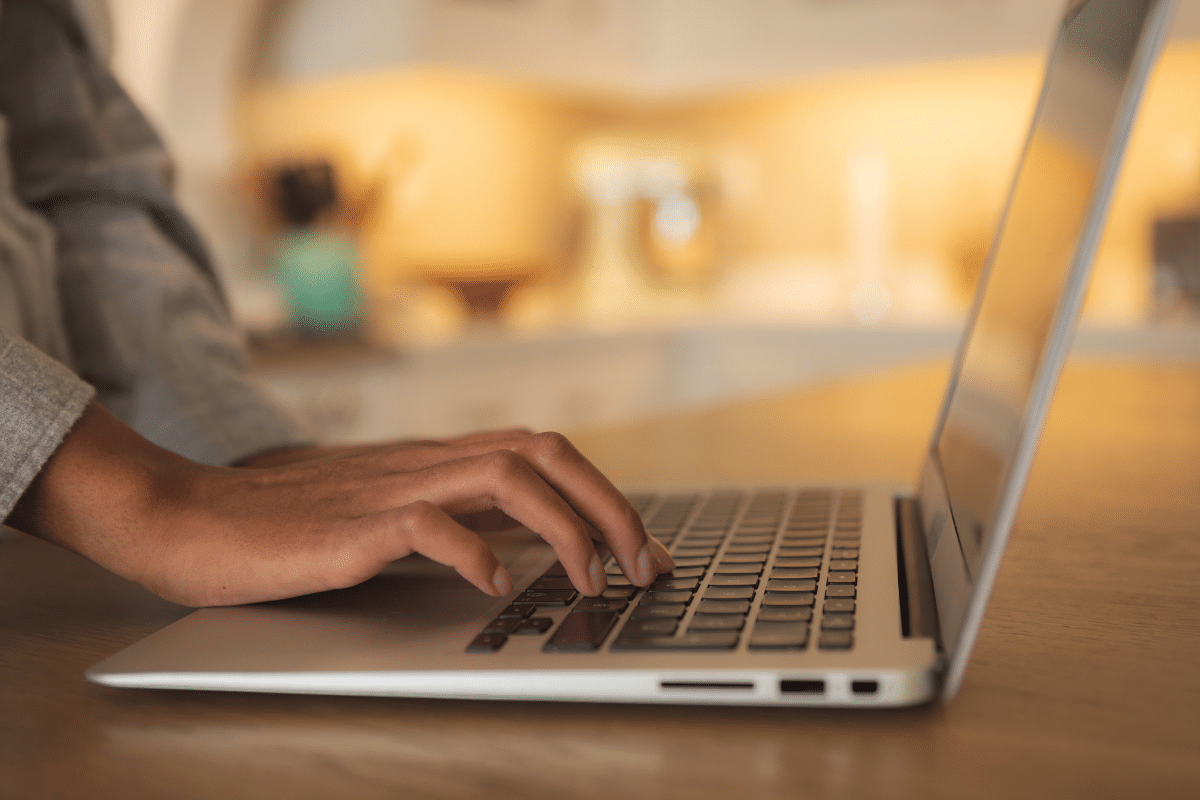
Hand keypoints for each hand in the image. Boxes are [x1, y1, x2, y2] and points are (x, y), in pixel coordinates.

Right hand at [7, 403, 673, 606]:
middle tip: (644, 564)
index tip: (638, 547)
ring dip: (566, 529)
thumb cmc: (285, 523)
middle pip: (545, 452)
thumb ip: (448, 513)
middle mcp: (425, 461)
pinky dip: (476, 552)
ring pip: (508, 476)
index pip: (542, 452)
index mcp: (435, 459)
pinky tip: (494, 585)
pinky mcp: (353, 525)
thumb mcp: (385, 510)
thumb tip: (519, 544)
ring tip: (591, 579)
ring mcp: (392, 487)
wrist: (191, 516)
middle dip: (610, 506)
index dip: (603, 494)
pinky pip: (431, 524)